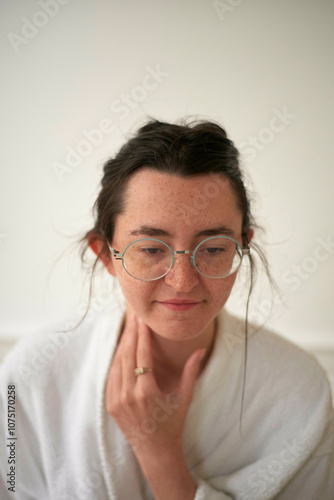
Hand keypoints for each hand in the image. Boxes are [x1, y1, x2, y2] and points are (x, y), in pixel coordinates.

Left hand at [105, 314, 205, 455]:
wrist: (155, 451)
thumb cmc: (173, 424)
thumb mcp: (184, 398)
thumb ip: (190, 372)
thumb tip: (201, 349)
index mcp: (147, 393)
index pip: (142, 355)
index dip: (142, 335)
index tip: (142, 320)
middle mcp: (129, 396)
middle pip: (127, 355)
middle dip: (130, 333)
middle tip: (133, 316)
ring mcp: (116, 400)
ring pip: (117, 363)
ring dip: (122, 344)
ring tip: (128, 327)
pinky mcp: (110, 404)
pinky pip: (112, 376)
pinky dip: (117, 359)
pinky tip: (122, 347)